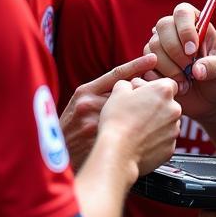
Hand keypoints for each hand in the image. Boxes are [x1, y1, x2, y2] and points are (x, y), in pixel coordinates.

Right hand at [60, 53, 158, 170]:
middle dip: (144, 100)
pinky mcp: (105, 144)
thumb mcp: (79, 102)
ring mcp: (98, 125)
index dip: (137, 65)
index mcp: (86, 92)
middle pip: (129, 96)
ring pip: (133, 116)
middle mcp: (91, 106)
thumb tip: (132, 82)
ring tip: (143, 126)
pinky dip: (141, 136)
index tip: (154, 59)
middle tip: (151, 106)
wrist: (61, 158)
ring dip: (145, 119)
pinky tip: (139, 140)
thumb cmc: (71, 128)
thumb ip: (102, 90)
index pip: (117, 74)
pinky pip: (134, 136)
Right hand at [98, 78, 180, 176]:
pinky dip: (156, 139)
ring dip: (156, 123)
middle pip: (168, 104)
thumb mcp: (118, 93)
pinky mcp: (171, 147)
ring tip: (137, 128)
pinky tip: (140, 141)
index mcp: (163, 91)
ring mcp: (174, 129)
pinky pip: (165, 139)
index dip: (153, 88)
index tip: (143, 95)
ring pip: (167, 122)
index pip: (168, 84)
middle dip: (155, 106)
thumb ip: (128, 83)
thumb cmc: (117, 122)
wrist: (118, 153)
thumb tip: (130, 86)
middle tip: (137, 112)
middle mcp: (174, 109)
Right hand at [144, 3, 215, 119]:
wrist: (210, 100)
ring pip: (152, 47)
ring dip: (169, 68)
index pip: (183, 12)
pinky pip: (145, 66)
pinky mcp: (151, 65)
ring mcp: (160, 47)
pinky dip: (160, 79)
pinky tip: (177, 88)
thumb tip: (197, 69)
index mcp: (196, 24)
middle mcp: (175, 31)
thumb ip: (215, 66)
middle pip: (163, 25)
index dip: (185, 29)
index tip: (192, 50)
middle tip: (189, 69)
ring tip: (186, 83)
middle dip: (175, 50)